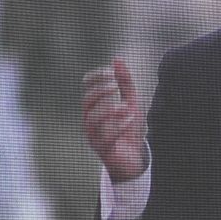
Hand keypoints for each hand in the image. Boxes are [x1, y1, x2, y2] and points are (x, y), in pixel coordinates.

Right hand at [82, 58, 146, 182]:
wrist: (134, 160)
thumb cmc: (129, 130)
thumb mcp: (131, 102)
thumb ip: (125, 83)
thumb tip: (117, 59)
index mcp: (95, 108)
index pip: (87, 88)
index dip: (95, 78)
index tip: (110, 71)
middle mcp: (90, 121)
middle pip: (87, 102)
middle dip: (100, 92)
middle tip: (115, 86)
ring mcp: (95, 136)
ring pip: (92, 120)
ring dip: (109, 110)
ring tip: (126, 107)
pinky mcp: (104, 150)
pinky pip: (105, 138)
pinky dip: (117, 126)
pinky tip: (130, 118)